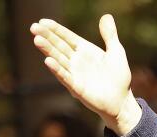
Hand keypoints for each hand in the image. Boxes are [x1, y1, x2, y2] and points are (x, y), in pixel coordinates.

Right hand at [30, 16, 140, 134]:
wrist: (122, 101)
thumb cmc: (118, 77)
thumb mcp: (116, 52)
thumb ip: (110, 36)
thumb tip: (106, 16)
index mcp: (84, 50)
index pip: (67, 37)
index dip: (55, 29)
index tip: (43, 21)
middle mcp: (76, 61)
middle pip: (59, 46)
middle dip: (47, 37)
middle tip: (34, 27)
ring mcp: (75, 74)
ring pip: (58, 60)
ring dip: (48, 50)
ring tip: (37, 40)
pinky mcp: (77, 88)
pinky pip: (65, 77)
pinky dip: (57, 70)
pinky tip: (48, 61)